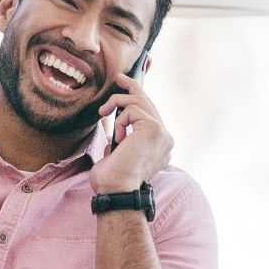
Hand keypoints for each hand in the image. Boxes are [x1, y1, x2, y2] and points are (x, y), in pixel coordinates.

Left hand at [91, 73, 172, 193]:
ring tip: (104, 114)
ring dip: (117, 104)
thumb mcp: (117, 157)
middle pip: (149, 103)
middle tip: (119, 77)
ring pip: (140, 101)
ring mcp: (162, 133)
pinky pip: (132, 109)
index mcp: (159, 146)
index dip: (140, 97)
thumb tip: (115, 137)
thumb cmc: (113, 181)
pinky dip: (119, 120)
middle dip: (133, 86)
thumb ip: (121, 144)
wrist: (118, 191)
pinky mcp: (154, 129)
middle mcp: (165, 139)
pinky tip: (118, 136)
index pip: (151, 115)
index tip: (127, 84)